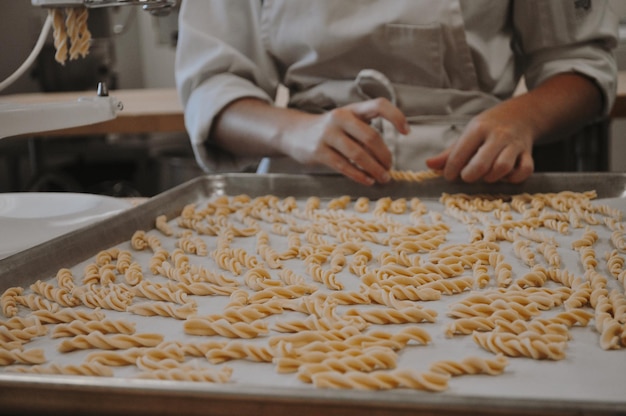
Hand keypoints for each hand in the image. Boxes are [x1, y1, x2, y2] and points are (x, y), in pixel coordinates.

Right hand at [281, 98, 409, 185]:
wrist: (293, 133)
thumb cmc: (328, 130)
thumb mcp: (345, 122)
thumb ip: (363, 133)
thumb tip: (385, 155)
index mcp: (351, 109)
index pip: (378, 105)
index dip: (396, 116)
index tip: (406, 132)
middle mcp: (340, 118)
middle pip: (371, 137)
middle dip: (385, 155)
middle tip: (390, 168)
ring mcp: (328, 135)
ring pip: (358, 154)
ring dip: (375, 169)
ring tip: (383, 178)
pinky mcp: (319, 152)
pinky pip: (344, 166)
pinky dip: (359, 176)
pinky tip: (368, 181)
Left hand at [426, 102, 534, 183]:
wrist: (522, 114)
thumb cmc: (489, 127)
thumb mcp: (468, 134)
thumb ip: (449, 153)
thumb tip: (428, 165)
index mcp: (478, 129)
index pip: (461, 152)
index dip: (451, 169)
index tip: (449, 176)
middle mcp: (497, 135)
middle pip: (482, 163)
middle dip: (470, 175)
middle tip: (467, 177)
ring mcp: (514, 144)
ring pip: (503, 167)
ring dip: (492, 177)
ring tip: (485, 176)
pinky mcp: (528, 153)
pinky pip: (525, 170)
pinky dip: (514, 178)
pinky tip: (505, 176)